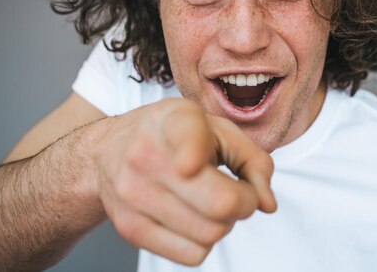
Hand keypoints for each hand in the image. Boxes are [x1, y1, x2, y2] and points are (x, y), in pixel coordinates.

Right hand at [90, 98, 275, 265]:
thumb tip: (266, 204)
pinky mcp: (130, 229)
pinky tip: (194, 218)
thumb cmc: (174, 136)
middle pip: (220, 204)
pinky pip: (192, 255)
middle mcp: (147, 156)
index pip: (185, 143)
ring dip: (224, 223)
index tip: (190, 165)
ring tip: (210, 201)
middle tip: (236, 190)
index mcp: (173, 121)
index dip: (192, 156)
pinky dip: (204, 242)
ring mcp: (134, 196)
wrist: (109, 151)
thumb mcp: (217, 129)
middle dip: (244, 203)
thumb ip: (253, 160)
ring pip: (211, 234)